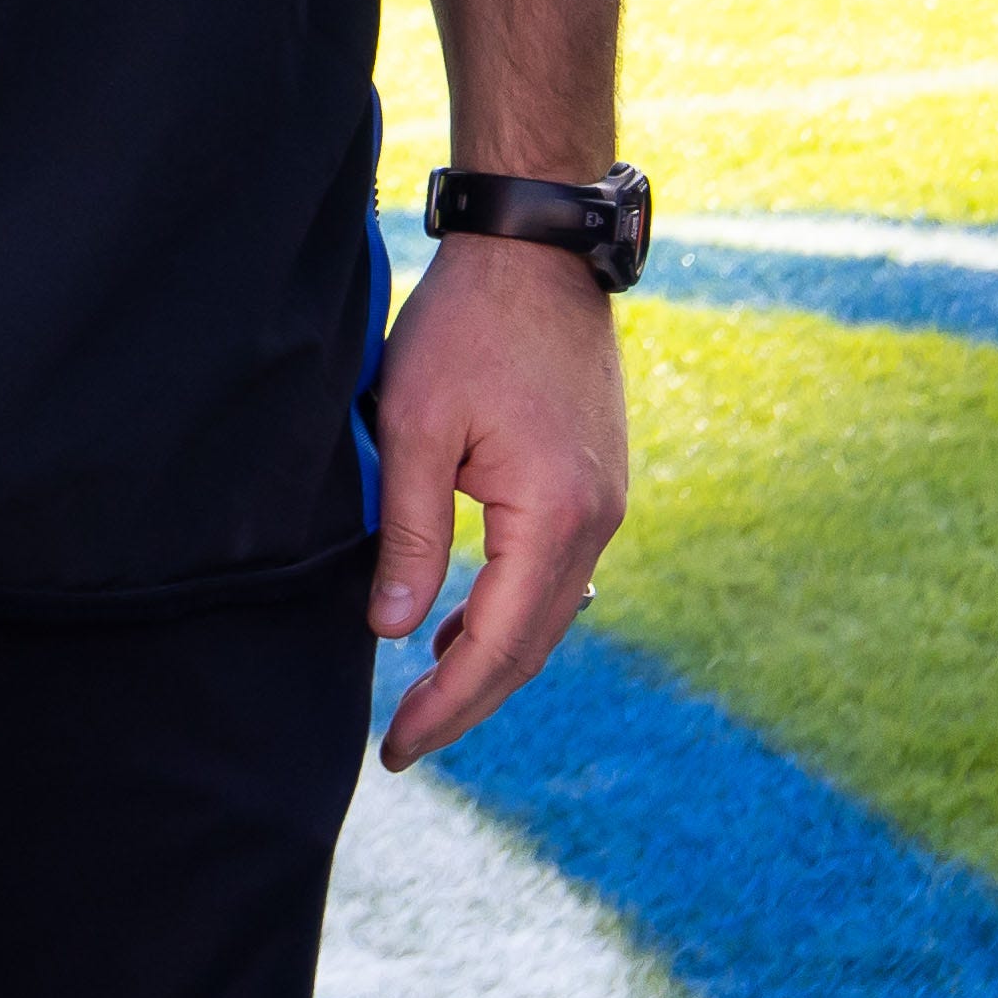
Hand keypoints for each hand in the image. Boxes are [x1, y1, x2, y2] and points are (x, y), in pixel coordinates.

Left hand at [370, 235, 630, 763]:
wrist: (536, 250)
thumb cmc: (467, 326)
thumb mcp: (413, 426)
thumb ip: (409, 535)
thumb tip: (391, 631)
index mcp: (553, 516)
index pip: (499, 646)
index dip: (447, 705)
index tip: (398, 747)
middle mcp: (596, 520)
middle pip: (532, 644)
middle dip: (467, 699)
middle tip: (405, 742)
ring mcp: (605, 501)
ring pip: (549, 613)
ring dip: (491, 657)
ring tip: (427, 692)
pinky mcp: (597, 481)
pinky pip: (557, 573)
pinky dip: (514, 610)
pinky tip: (468, 621)